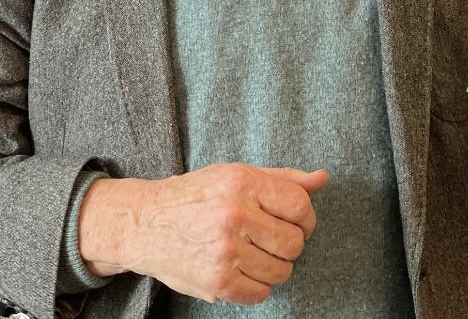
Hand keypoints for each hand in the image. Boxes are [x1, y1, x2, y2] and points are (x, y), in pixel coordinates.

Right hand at [79, 163, 327, 303]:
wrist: (146, 223)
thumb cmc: (197, 196)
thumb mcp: (237, 174)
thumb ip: (282, 179)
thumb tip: (321, 178)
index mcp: (242, 183)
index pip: (300, 205)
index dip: (306, 217)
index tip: (297, 222)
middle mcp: (234, 215)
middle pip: (295, 241)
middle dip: (291, 243)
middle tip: (272, 238)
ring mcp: (225, 251)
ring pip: (282, 270)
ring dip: (275, 265)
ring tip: (254, 253)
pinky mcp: (217, 282)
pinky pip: (261, 292)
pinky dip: (257, 285)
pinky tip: (242, 268)